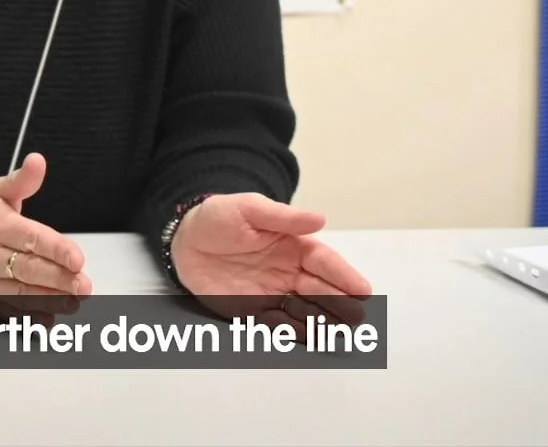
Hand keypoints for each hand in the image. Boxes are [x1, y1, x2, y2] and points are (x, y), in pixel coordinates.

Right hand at [0, 153, 91, 319]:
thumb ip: (21, 180)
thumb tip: (38, 162)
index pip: (31, 238)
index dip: (56, 249)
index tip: (77, 258)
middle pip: (29, 269)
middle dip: (59, 279)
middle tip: (83, 285)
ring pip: (20, 293)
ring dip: (50, 300)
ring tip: (73, 302)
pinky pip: (6, 311)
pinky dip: (27, 317)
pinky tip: (47, 318)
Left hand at [169, 193, 370, 329]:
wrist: (184, 241)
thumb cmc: (219, 218)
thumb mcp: (249, 208)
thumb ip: (282, 217)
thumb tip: (320, 219)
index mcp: (292, 245)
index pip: (323, 261)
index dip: (343, 275)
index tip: (363, 289)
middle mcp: (288, 272)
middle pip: (320, 290)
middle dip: (340, 304)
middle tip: (357, 317)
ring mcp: (272, 294)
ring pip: (304, 310)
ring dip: (322, 322)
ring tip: (338, 332)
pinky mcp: (251, 312)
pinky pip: (276, 325)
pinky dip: (293, 333)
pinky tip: (310, 339)